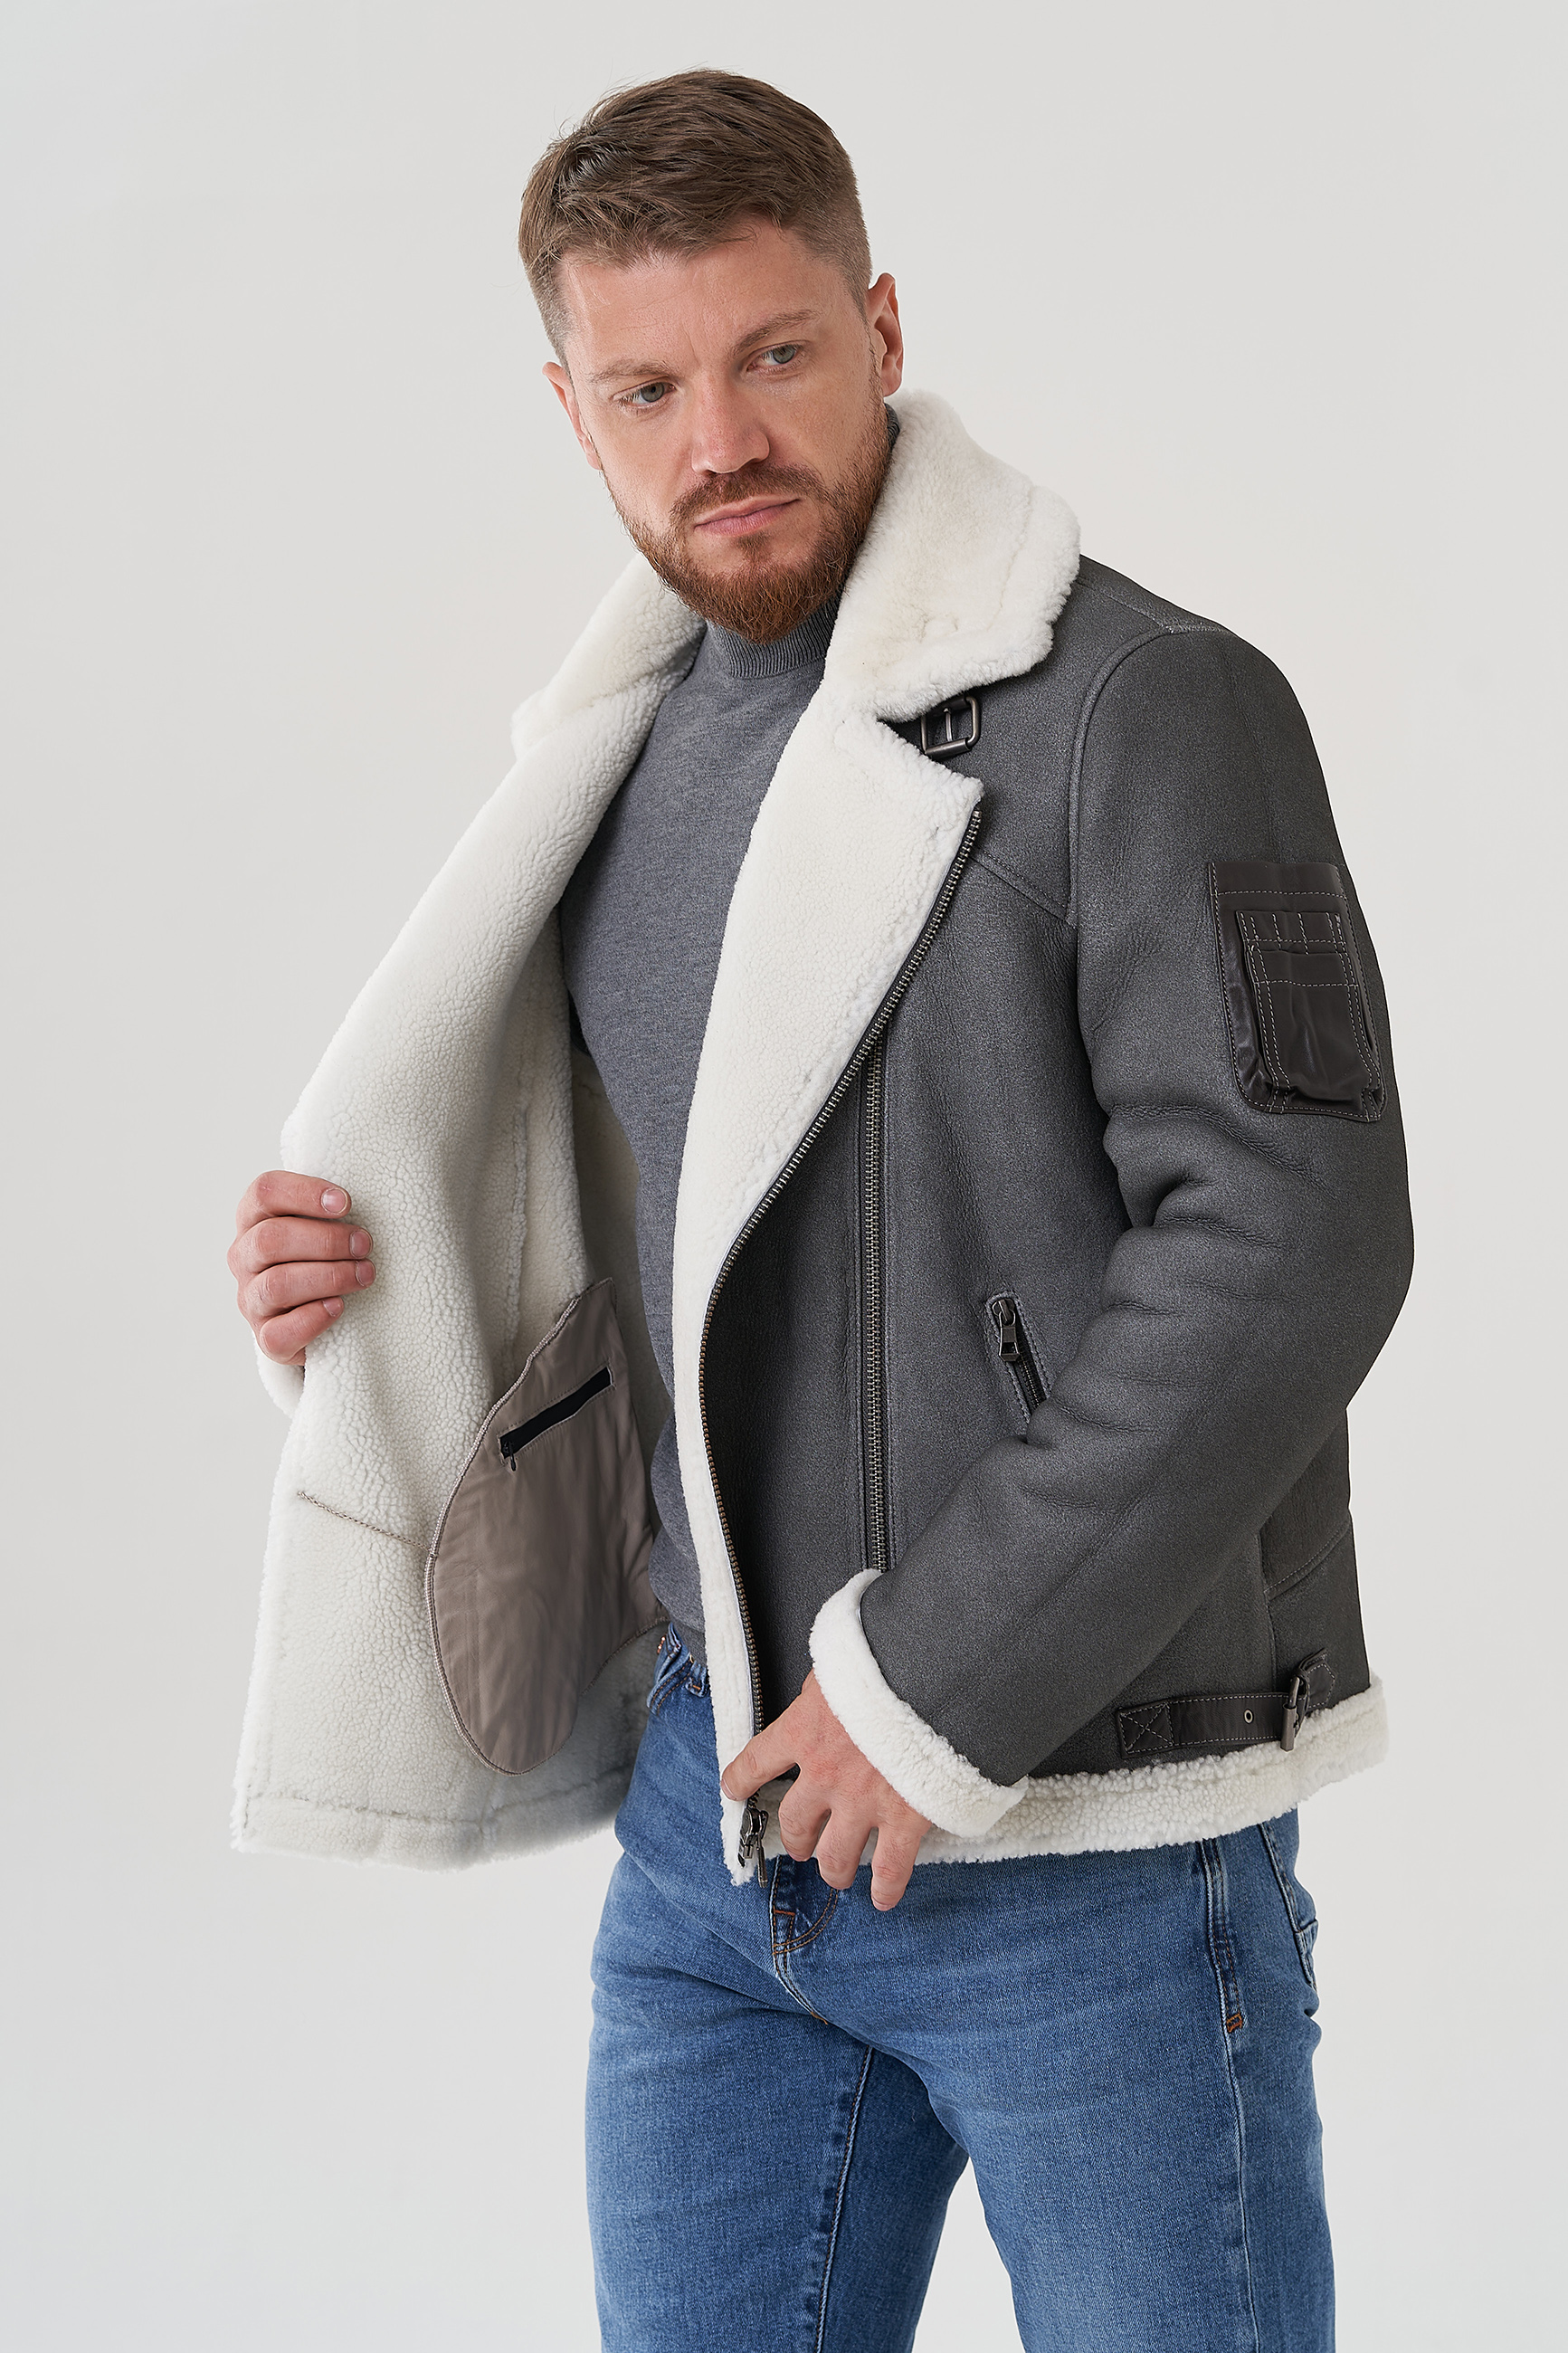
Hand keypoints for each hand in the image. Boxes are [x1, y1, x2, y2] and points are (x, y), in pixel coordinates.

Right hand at [228, 1171, 375, 1365]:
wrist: (319, 1313)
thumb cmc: (326, 1255)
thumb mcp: (323, 1223)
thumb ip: (331, 1207)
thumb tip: (361, 1197)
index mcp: (255, 1217)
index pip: (265, 1191)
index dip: (305, 1193)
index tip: (346, 1203)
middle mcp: (244, 1256)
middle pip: (270, 1239)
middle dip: (325, 1240)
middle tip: (364, 1244)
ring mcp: (251, 1298)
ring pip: (277, 1285)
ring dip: (328, 1277)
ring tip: (364, 1274)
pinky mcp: (265, 1336)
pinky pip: (278, 1333)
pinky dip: (312, 1319)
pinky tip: (338, 1307)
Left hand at [721, 1671, 930, 1910]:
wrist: (937, 1673)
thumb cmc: (889, 1657)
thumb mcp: (838, 1662)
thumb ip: (824, 1690)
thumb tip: (824, 1691)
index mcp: (803, 1730)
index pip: (755, 1762)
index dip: (740, 1781)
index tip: (732, 1789)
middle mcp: (825, 1773)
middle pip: (796, 1823)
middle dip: (798, 1839)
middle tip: (803, 1845)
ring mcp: (864, 1801)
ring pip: (835, 1857)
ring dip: (834, 1869)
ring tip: (837, 1873)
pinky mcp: (905, 1817)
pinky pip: (891, 1870)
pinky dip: (886, 1890)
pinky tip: (883, 1898)